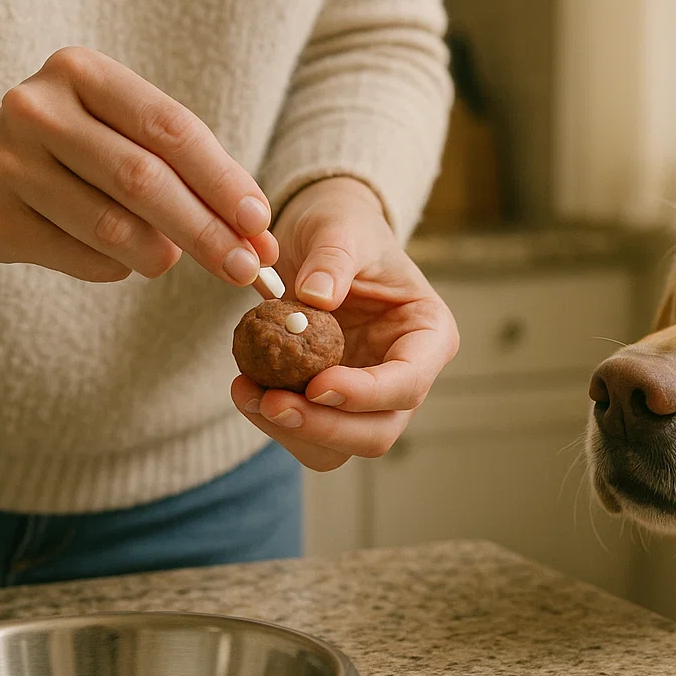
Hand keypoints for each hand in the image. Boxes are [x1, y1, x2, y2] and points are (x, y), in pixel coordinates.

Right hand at [0, 46, 277, 282]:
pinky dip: (120, 266)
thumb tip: (260, 240)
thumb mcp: (126, 132)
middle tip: (243, 268)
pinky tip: (124, 258)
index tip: (258, 222)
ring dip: (161, 254)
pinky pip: (84, 258)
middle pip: (143, 180)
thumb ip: (194, 175)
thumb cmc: (76, 145)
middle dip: (204, 230)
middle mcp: (39, 110)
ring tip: (175, 258)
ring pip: (112, 227)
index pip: (171, 129)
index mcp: (82, 72)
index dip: (221, 179)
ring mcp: (9, 164)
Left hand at [229, 178, 458, 470]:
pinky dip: (273, 422)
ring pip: (340, 447)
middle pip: (378, 432)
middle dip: (324, 426)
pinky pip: (305, 434)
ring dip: (293, 432)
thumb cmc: (344, 227)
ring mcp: (369, 398)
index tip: (317, 384)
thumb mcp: (341, 228)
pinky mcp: (330, 406)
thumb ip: (333, 258)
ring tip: (248, 394)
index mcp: (428, 335)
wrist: (321, 240)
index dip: (366, 394)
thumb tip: (317, 297)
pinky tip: (246, 390)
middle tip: (271, 403)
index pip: (408, 382)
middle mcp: (406, 376)